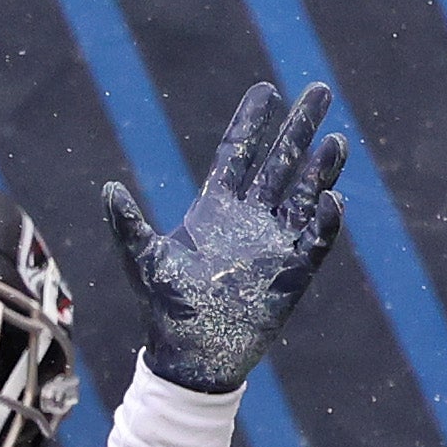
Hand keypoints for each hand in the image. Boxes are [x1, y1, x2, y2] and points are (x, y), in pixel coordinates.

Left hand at [102, 82, 346, 393]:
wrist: (190, 356)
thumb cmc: (164, 308)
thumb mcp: (143, 261)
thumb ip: (128, 225)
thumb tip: (109, 188)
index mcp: (215, 208)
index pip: (237, 153)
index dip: (252, 122)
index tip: (268, 90)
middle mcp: (250, 219)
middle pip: (280, 162)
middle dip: (300, 128)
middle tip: (321, 90)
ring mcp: (275, 244)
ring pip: (305, 194)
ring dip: (321, 168)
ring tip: (336, 139)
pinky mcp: (293, 273)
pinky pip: (316, 241)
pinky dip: (326, 222)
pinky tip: (334, 200)